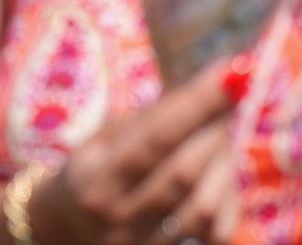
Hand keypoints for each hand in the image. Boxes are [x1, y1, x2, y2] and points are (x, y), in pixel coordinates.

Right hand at [36, 61, 238, 244]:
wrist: (68, 228)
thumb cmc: (94, 170)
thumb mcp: (106, 139)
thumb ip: (153, 120)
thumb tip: (211, 89)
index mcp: (95, 179)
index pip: (155, 138)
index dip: (198, 104)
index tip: (233, 72)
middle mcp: (116, 218)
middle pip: (184, 173)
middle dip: (215, 130)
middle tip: (230, 100)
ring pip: (205, 206)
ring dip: (224, 164)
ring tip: (221, 140)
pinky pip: (216, 234)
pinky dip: (227, 202)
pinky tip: (221, 179)